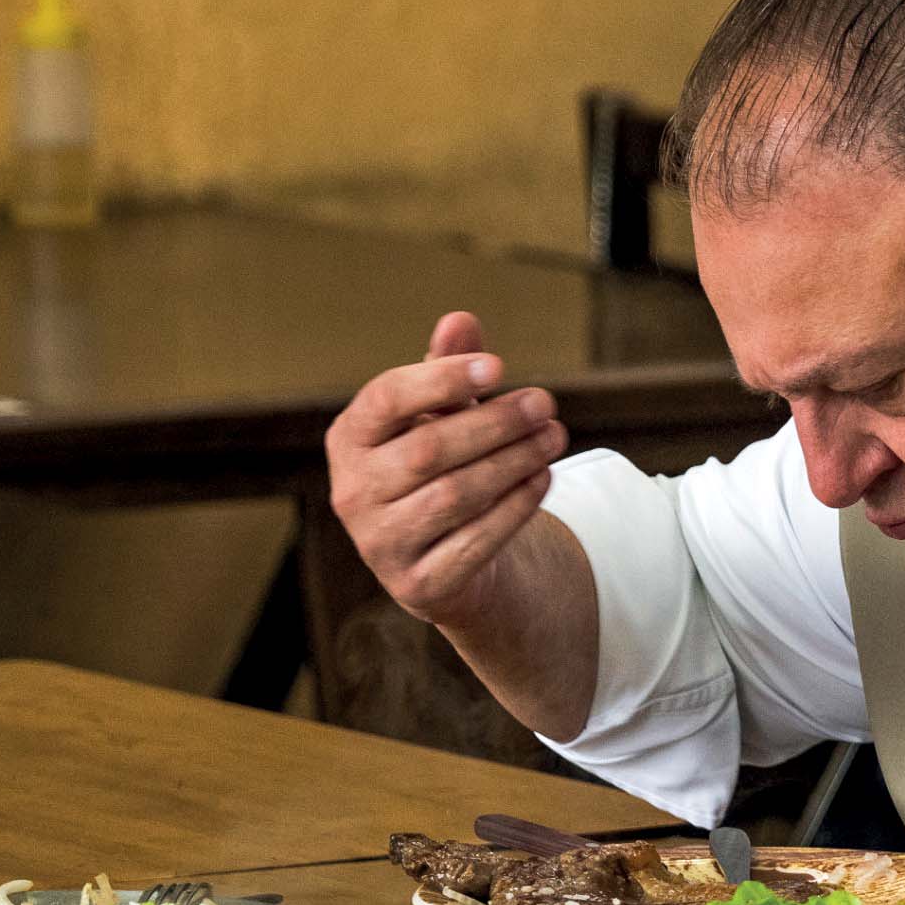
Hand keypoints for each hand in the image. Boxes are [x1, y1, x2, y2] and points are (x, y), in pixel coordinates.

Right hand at [325, 311, 568, 625]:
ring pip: (455, 496)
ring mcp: (380, 543)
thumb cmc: (441, 466)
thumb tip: (460, 320)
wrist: (446, 559)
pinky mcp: (418, 584)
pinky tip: (542, 478)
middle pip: (428, 449)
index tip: (500, 366)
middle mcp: (353, 492)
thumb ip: (447, 368)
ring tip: (554, 436)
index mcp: (350, 439)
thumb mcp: (441, 414)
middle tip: (545, 404)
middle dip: (495, 423)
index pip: (386, 399)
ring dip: (513, 461)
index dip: (441, 379)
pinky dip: (515, 506)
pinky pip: (475, 541)